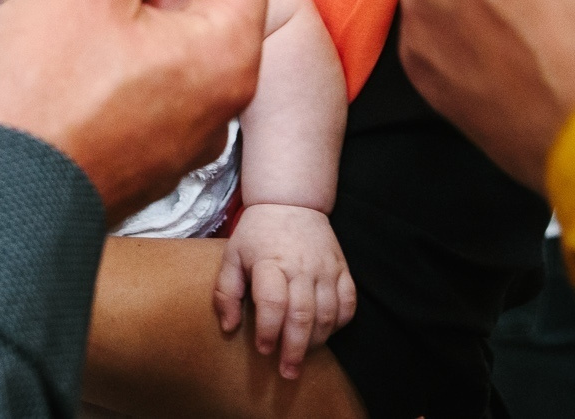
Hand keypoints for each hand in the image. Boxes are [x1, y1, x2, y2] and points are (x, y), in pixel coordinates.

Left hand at [212, 203, 354, 378]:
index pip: (272, 302)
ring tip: (302, 356)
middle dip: (295, 349)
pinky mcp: (342, 269)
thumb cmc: (257, 234)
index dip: (268, 330)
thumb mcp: (232, 255)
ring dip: (316, 341)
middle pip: (302, 315)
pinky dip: (339, 323)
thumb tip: (229, 328)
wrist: (291, 202)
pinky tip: (325, 333)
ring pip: (327, 314)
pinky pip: (348, 304)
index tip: (262, 349)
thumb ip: (225, 291)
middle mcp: (301, 266)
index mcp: (270, 261)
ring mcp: (325, 268)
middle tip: (287, 372)